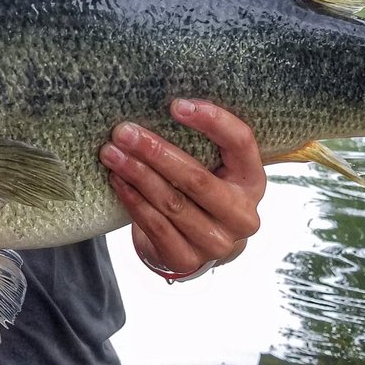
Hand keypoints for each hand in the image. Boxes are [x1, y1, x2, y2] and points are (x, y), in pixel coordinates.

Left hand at [99, 99, 264, 279]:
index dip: (212, 121)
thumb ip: (202, 144)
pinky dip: (132, 200)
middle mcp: (242, 215)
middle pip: (196, 178)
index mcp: (253, 181)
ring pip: (171, 202)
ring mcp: (217, 242)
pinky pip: (155, 225)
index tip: (175, 105)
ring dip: (137, 174)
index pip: (240, 142)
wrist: (198, 244)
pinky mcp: (188, 259)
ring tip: (111, 153)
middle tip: (124, 132)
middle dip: (155, 152)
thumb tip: (162, 105)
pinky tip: (117, 180)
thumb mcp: (215, 167)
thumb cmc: (203, 192)